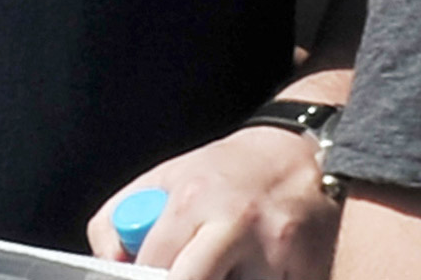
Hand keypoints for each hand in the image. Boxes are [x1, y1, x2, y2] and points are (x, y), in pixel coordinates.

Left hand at [89, 123, 337, 278]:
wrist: (301, 153)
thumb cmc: (222, 173)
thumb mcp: (163, 180)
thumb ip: (120, 220)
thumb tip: (109, 265)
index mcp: (192, 200)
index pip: (153, 266)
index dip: (143, 279)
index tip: (143, 275)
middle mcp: (236, 224)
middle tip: (180, 272)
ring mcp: (277, 252)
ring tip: (226, 263)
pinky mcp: (310, 271)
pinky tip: (257, 268)